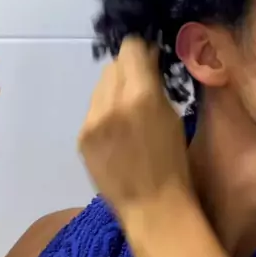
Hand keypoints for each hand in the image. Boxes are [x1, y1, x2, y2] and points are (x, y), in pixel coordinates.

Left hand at [78, 36, 193, 225]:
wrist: (152, 207)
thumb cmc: (174, 163)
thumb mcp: (172, 116)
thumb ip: (154, 84)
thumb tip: (146, 59)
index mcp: (141, 96)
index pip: (131, 49)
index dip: (141, 50)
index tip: (150, 59)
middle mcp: (111, 103)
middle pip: (113, 66)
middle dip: (128, 70)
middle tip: (142, 86)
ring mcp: (91, 122)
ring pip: (100, 86)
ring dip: (115, 89)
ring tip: (129, 112)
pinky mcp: (81, 137)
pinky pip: (93, 110)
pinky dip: (105, 112)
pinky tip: (118, 131)